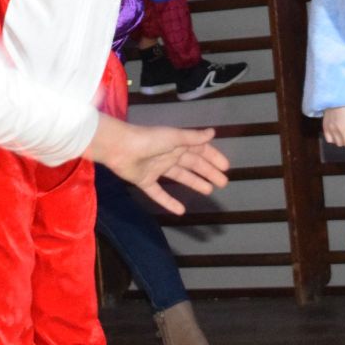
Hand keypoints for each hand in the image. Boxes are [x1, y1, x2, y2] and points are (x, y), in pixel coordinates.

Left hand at [86, 115, 228, 214]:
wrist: (119, 147)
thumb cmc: (148, 140)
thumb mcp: (173, 137)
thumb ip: (193, 138)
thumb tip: (213, 132)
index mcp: (176, 143)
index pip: (199, 150)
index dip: (212, 157)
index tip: (225, 167)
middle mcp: (168, 155)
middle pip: (192, 164)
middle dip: (208, 172)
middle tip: (222, 183)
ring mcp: (156, 168)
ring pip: (179, 177)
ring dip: (194, 183)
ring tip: (208, 191)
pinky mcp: (144, 180)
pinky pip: (159, 193)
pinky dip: (169, 202)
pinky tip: (180, 211)